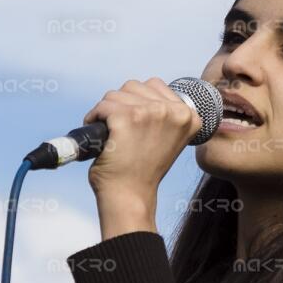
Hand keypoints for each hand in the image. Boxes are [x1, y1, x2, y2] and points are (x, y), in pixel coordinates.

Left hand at [80, 77, 201, 201]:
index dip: (139, 103)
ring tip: (112, 134)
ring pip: (116, 94)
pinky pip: (102, 106)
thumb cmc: (144, 169)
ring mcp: (150, 113)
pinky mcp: (126, 118)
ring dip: (107, 111)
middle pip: (134, 86)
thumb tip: (145, 89)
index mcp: (189, 115)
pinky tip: (101, 135)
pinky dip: (94, 118)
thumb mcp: (168, 137)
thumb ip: (165, 114)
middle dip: (122, 105)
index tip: (136, 126)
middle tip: (122, 132)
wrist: (131, 196)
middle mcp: (173, 111)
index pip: (156, 86)